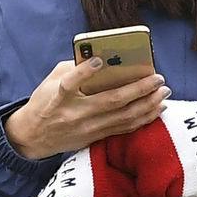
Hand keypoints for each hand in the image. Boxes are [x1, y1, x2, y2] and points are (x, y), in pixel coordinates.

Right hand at [2, 57, 169, 160]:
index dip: (84, 72)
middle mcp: (74, 113)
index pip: (69, 83)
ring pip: (123, 117)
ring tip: (163, 92)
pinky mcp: (95, 137)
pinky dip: (143, 119)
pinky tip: (156, 109)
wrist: (33, 137)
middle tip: (158, 78)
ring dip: (148, 104)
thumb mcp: (50, 82)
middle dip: (138, 89)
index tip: (98, 60)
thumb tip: (100, 59)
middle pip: (111, 101)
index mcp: (58, 96)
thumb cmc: (44, 103)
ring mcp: (87, 128)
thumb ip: (72, 69)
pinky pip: (124, 128)